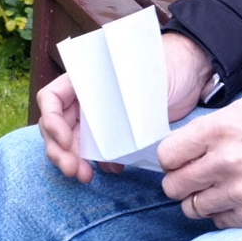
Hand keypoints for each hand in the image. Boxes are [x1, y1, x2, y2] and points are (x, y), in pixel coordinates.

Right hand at [36, 28, 217, 183]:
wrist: (192, 71)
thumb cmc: (165, 63)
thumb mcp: (140, 75)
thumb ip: (120, 98)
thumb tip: (107, 126)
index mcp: (83, 78)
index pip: (50, 99)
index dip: (51, 122)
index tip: (67, 141)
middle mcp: (85, 97)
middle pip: (57, 126)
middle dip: (60, 151)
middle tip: (74, 170)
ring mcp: (99, 115)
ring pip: (73, 141)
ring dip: (74, 161)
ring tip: (85, 177)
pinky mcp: (116, 131)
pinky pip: (97, 149)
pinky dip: (98, 162)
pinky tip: (112, 169)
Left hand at [157, 103, 241, 228]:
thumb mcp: (239, 114)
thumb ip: (206, 132)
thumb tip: (178, 153)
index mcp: (217, 131)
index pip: (167, 155)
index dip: (171, 160)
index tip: (179, 162)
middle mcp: (223, 162)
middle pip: (174, 186)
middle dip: (180, 183)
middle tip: (193, 180)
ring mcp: (237, 192)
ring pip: (192, 208)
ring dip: (201, 200)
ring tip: (218, 190)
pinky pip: (218, 221)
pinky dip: (223, 212)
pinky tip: (237, 199)